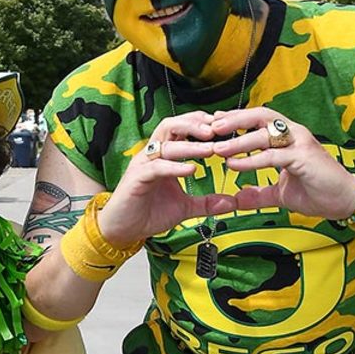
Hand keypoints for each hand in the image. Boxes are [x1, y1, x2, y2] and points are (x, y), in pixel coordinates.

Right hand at [96, 111, 241, 246]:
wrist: (123, 230)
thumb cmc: (148, 213)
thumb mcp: (184, 208)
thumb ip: (206, 203)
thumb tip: (231, 202)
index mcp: (164, 155)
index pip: (182, 128)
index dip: (202, 123)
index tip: (224, 126)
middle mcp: (153, 155)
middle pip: (171, 125)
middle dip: (194, 123)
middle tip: (217, 129)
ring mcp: (143, 165)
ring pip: (165, 143)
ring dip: (189, 144)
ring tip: (210, 148)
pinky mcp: (136, 178)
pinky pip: (156, 167)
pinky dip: (174, 167)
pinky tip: (191, 170)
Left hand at [205, 108, 354, 219]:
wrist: (345, 201)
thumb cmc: (318, 191)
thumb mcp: (280, 194)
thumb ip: (259, 193)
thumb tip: (238, 199)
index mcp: (287, 138)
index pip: (258, 121)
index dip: (236, 120)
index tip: (214, 123)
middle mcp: (294, 134)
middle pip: (260, 117)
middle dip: (234, 120)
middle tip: (210, 127)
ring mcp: (300, 143)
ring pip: (264, 134)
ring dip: (238, 140)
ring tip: (217, 148)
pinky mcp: (304, 157)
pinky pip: (272, 155)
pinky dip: (252, 159)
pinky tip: (235, 164)